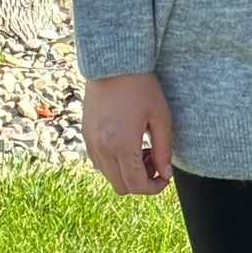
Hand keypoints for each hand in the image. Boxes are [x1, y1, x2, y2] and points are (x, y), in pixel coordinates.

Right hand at [82, 71, 173, 195]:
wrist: (113, 65)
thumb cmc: (142, 87)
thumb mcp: (161, 117)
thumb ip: (164, 149)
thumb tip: (165, 174)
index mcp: (122, 145)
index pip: (136, 185)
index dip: (154, 188)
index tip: (164, 178)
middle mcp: (102, 149)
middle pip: (121, 187)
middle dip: (141, 182)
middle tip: (154, 162)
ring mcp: (91, 143)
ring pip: (109, 177)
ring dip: (127, 173)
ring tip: (142, 151)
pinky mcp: (86, 136)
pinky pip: (99, 163)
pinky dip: (114, 164)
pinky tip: (127, 145)